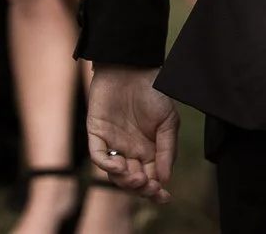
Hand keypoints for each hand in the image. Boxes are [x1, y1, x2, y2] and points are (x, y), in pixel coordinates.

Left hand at [86, 67, 178, 203]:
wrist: (134, 68)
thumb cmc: (154, 92)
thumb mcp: (169, 122)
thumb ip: (166, 150)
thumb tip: (165, 179)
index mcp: (149, 149)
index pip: (150, 177)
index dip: (155, 190)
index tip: (163, 196)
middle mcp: (130, 151)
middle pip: (132, 180)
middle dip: (140, 188)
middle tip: (148, 186)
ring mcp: (113, 144)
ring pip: (115, 173)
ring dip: (125, 180)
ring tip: (137, 176)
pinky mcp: (97, 134)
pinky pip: (99, 156)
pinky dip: (108, 165)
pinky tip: (120, 165)